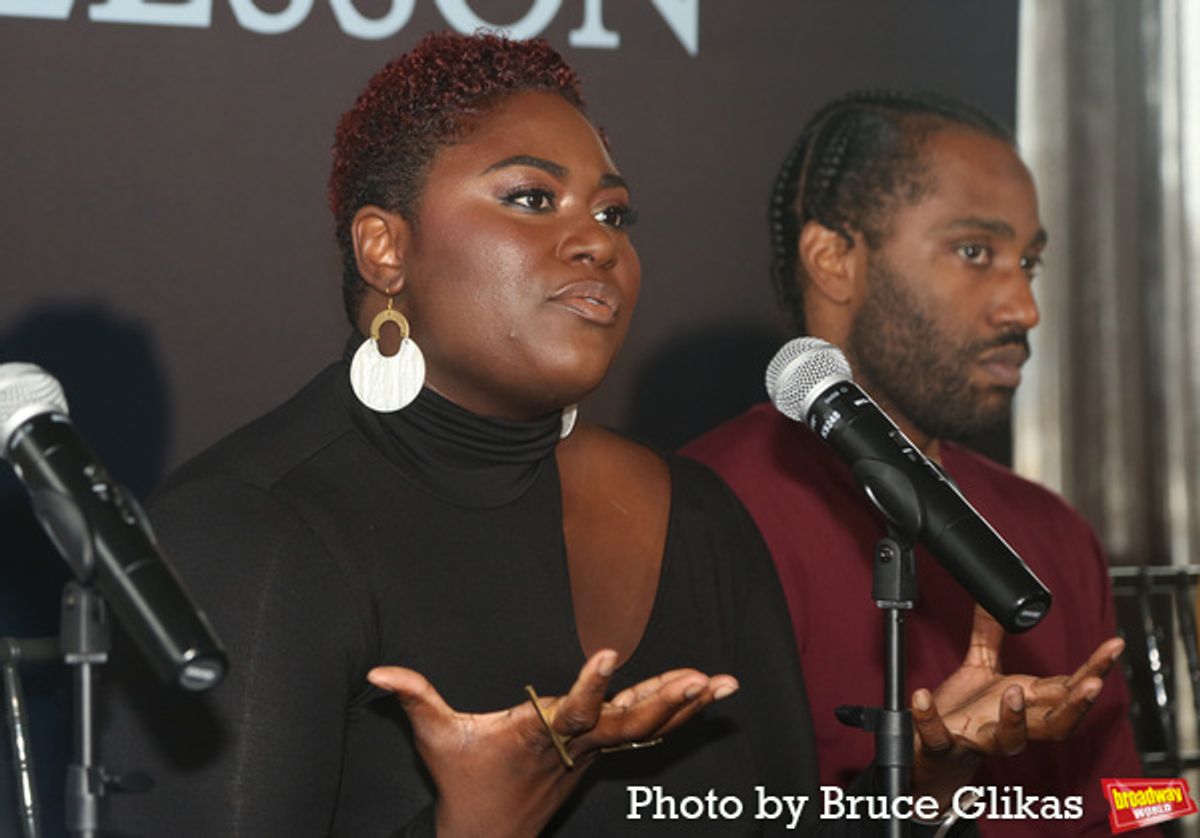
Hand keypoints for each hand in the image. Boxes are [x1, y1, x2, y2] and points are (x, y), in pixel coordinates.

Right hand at [367, 650, 737, 837]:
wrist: (490, 835)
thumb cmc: (464, 782)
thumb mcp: (437, 738)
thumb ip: (415, 697)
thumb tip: (378, 669)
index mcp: (539, 736)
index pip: (570, 709)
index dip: (591, 685)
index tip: (609, 652)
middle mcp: (575, 744)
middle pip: (629, 724)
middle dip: (667, 701)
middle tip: (703, 679)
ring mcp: (593, 750)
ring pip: (647, 727)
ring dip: (687, 705)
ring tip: (726, 682)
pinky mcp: (600, 751)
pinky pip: (645, 729)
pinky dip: (675, 711)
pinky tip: (703, 694)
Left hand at [910, 605, 1123, 806]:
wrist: (933, 753)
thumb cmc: (968, 712)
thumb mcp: (980, 668)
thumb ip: (988, 635)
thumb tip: (995, 600)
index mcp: (1027, 704)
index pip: (1068, 687)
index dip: (1094, 668)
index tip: (1113, 646)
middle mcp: (1013, 727)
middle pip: (1056, 723)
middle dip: (1076, 705)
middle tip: (1093, 684)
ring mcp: (980, 739)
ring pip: (1010, 740)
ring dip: (1015, 718)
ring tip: (1013, 690)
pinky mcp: (944, 747)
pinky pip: (939, 738)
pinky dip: (929, 718)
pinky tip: (920, 697)